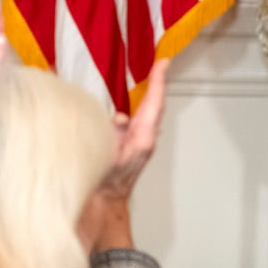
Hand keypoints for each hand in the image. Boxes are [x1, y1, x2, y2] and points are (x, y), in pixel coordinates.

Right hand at [95, 57, 169, 204]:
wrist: (103, 205)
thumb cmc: (105, 183)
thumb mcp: (107, 156)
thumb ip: (113, 134)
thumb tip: (120, 118)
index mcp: (143, 138)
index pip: (153, 103)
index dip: (158, 82)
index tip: (163, 62)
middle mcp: (145, 137)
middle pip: (154, 104)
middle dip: (157, 84)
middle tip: (160, 64)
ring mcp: (139, 141)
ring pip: (145, 111)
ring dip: (148, 95)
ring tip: (152, 75)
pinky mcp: (130, 144)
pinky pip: (134, 121)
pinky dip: (133, 110)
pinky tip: (126, 107)